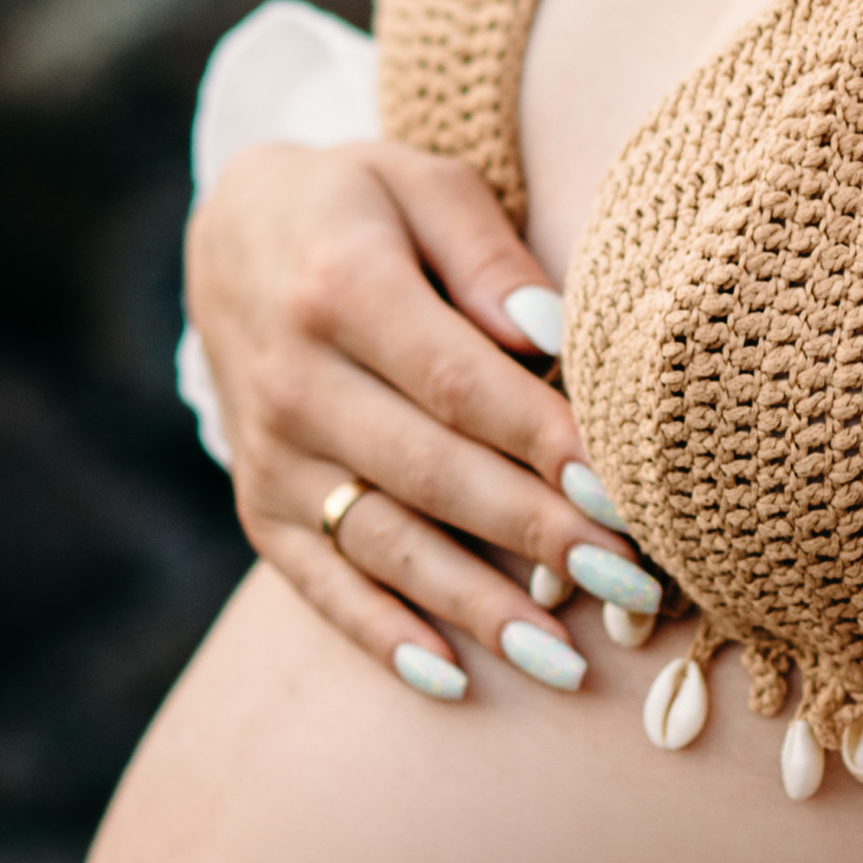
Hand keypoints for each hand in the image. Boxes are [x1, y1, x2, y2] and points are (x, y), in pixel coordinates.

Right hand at [184, 140, 659, 694]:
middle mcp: (294, 381)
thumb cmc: (361, 206)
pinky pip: (319, 581)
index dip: (542, 443)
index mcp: (342, 288)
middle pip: (432, 474)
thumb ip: (487, 254)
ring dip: (475, 607)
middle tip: (631, 588)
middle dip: (536, 537)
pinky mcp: (260, 503)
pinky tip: (453, 678)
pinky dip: (381, 634)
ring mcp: (271, 453)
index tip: (620, 494)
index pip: (458, 383)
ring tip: (562, 661)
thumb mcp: (423, 184)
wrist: (231, 237)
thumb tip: (549, 336)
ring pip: (382, 542)